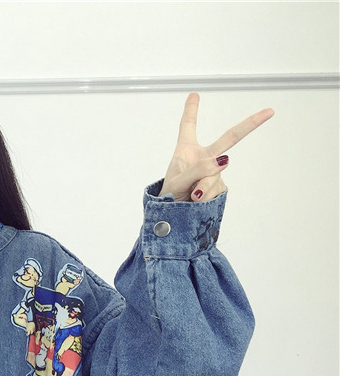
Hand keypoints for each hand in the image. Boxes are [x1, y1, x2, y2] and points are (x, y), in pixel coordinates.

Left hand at [159, 93, 273, 201]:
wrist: (173, 217)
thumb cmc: (169, 196)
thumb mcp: (176, 182)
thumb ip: (197, 169)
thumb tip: (223, 161)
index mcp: (187, 151)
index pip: (188, 127)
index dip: (191, 110)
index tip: (194, 94)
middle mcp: (203, 158)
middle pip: (229, 138)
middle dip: (250, 124)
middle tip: (268, 112)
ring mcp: (214, 172)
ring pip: (215, 174)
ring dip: (201, 187)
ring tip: (190, 194)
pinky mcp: (219, 187)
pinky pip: (216, 189)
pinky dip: (206, 197)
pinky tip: (197, 201)